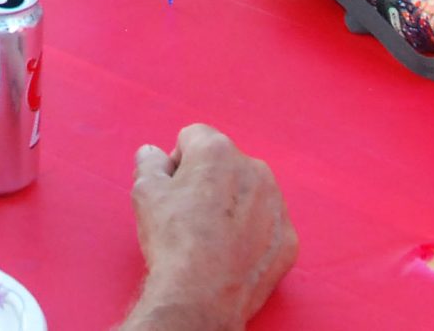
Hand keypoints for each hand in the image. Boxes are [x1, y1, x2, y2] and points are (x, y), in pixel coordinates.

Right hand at [124, 126, 295, 330]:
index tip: (172, 190)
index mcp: (218, 151)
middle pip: (226, 164)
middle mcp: (255, 169)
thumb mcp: (145, 192)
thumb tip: (153, 154)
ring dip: (234, 206)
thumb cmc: (173, 240)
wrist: (201, 296)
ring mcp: (277, 205)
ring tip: (212, 238)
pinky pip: (268, 226)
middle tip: (190, 215)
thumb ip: (149, 162)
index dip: (178, 163)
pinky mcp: (289, 238)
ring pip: (251, 193)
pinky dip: (253, 236)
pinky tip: (233, 255)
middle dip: (209, 182)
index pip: (193, 138)